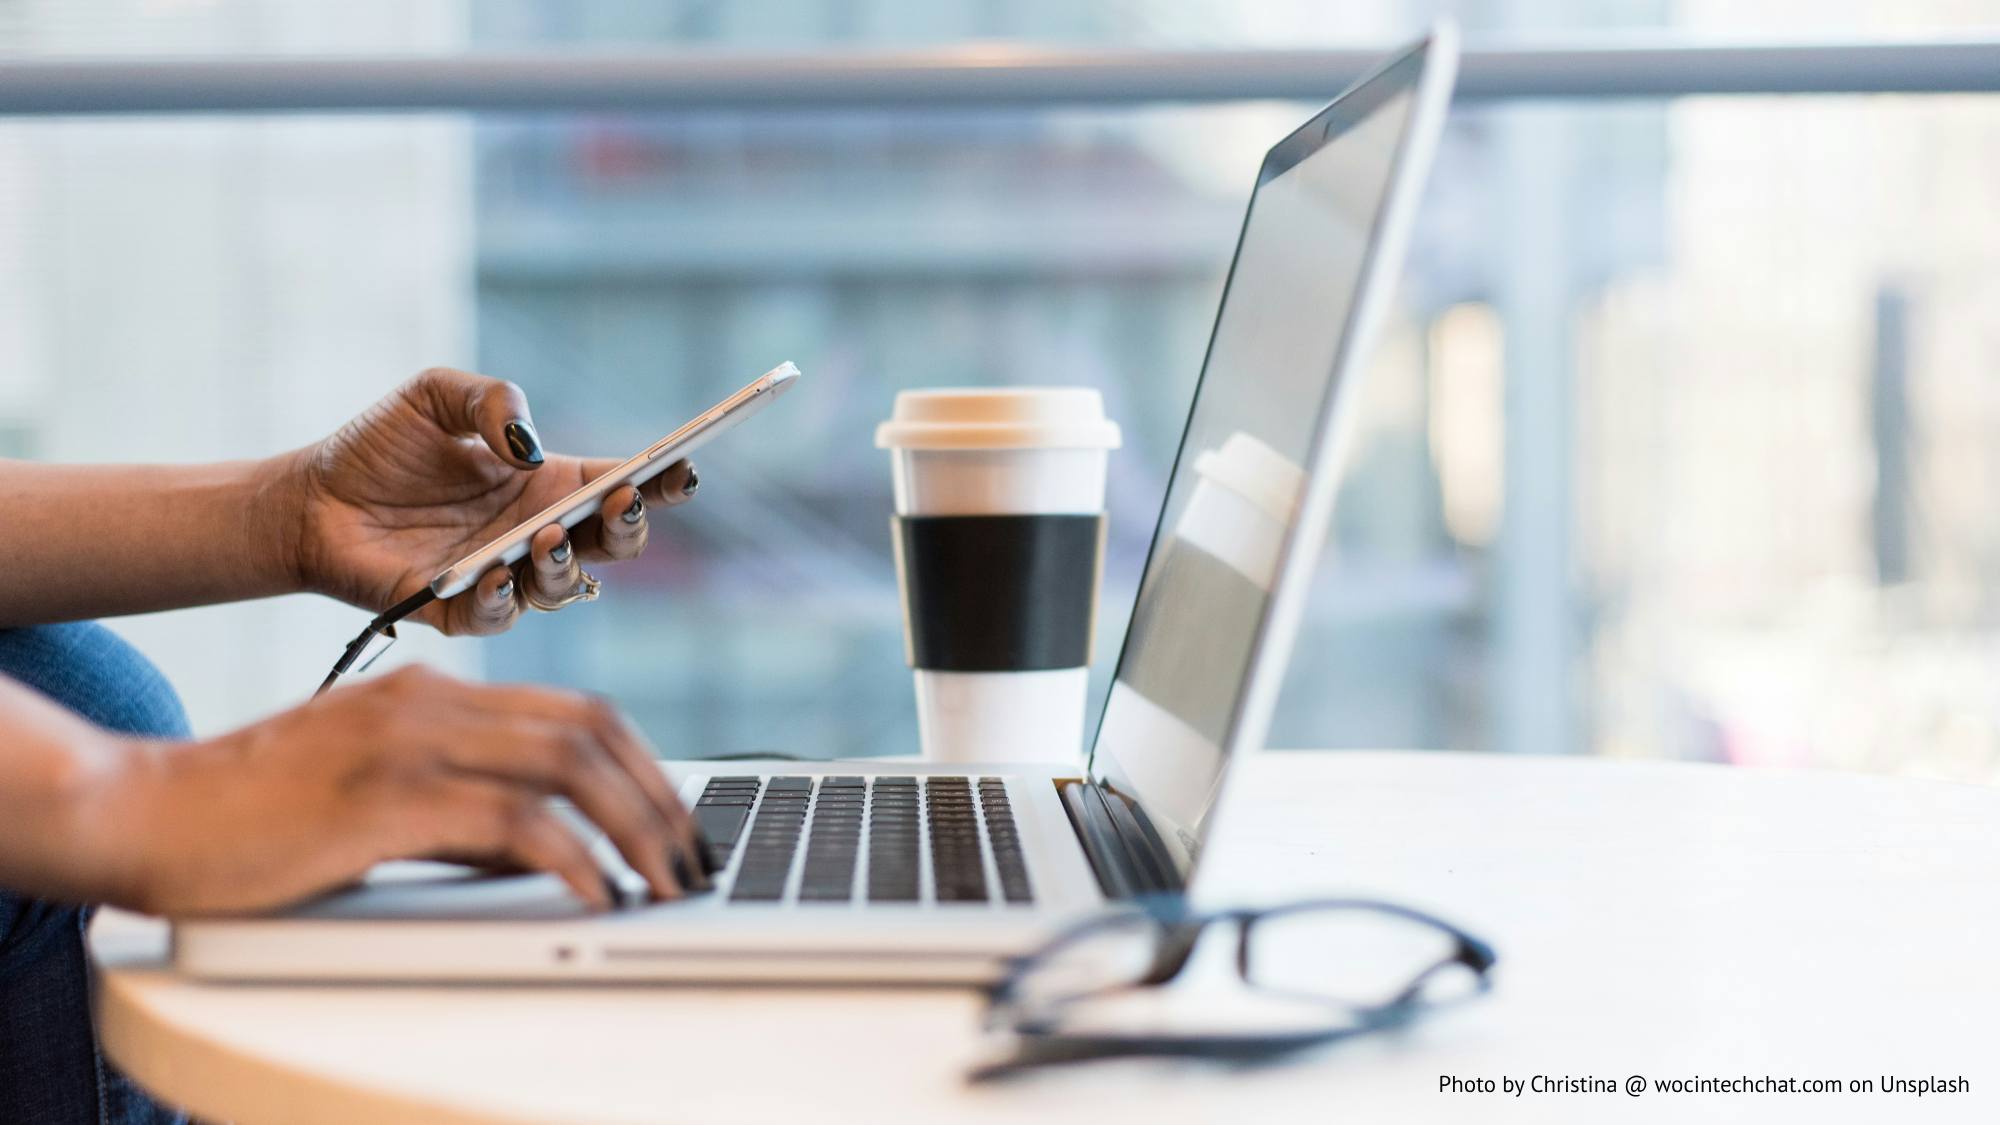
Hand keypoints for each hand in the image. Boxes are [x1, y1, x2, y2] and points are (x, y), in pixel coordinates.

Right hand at [88, 666, 702, 915]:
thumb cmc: (254, 815)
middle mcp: (432, 701)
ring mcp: (409, 742)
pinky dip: (572, 859)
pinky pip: (512, 821)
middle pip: (591, 729)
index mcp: (434, 691)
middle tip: (692, 858)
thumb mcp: (377, 795)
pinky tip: (596, 894)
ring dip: (635, 828)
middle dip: (660, 797)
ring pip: (568, 765)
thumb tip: (546, 851)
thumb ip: (462, 809)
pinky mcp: (386, 797)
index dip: (644, 764)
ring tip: (665, 882)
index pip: (576, 710)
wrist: (144, 812)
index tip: (677, 820)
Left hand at [288, 367, 700, 633]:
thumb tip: (529, 447)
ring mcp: (504, 577)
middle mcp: (537, 534)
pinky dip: (503, 598)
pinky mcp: (459, 611)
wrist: (309, 499)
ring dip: (566, 565)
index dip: (660, 480)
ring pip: (565, 588)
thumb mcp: (435, 395)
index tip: (682, 467)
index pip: (622, 486)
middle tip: (621, 501)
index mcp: (548, 484)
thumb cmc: (379, 447)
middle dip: (629, 527)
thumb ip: (491, 400)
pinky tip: (494, 572)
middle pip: (613, 545)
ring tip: (547, 536)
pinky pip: (498, 616)